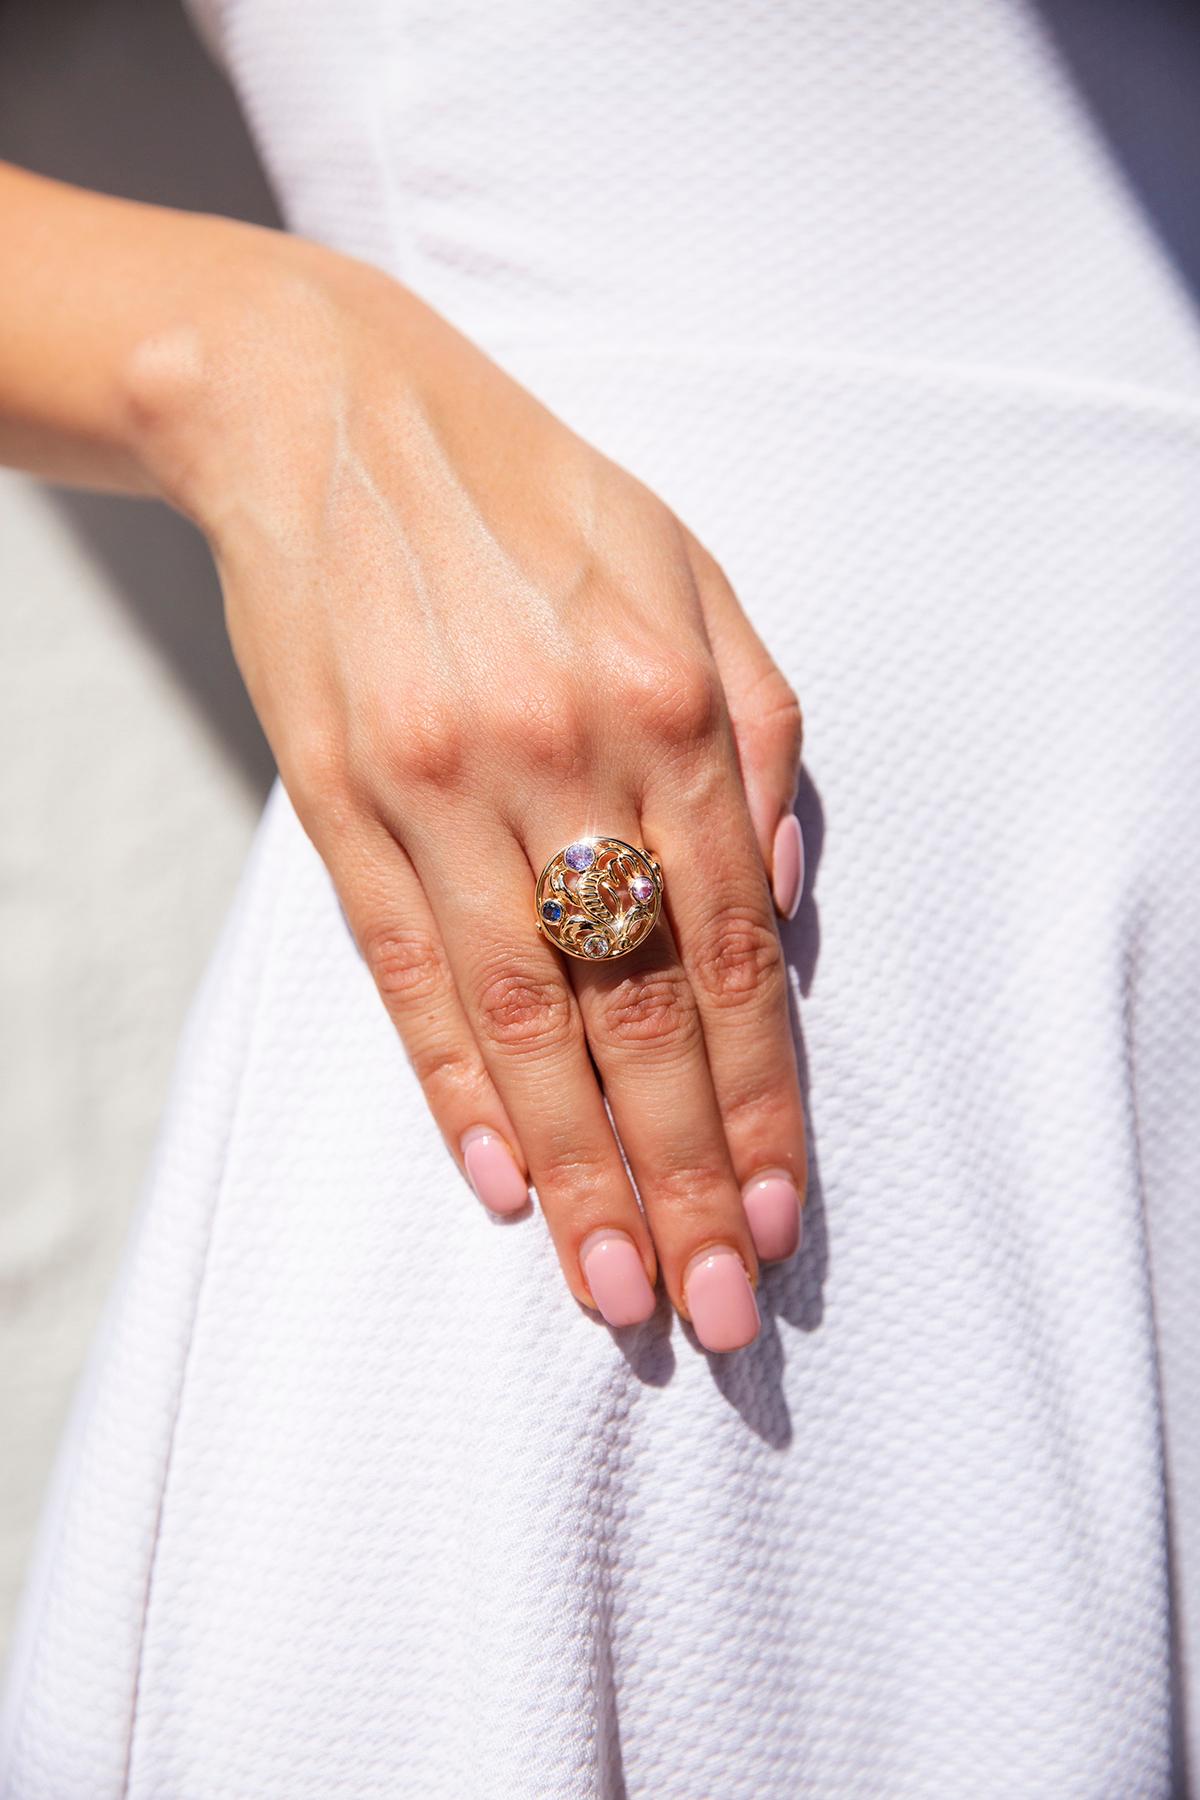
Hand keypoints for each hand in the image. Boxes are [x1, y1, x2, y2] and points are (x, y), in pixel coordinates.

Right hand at [130, 236, 807, 1351]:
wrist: (332, 415)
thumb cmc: (535, 500)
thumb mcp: (694, 575)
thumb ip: (765, 733)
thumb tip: (785, 896)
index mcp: (667, 701)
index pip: (733, 949)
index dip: (762, 1097)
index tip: (781, 1215)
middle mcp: (557, 755)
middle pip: (635, 1008)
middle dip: (684, 1171)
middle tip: (709, 1305)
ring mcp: (437, 784)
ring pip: (523, 1013)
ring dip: (577, 1163)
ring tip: (612, 1282)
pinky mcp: (339, 800)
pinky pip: (400, 966)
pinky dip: (452, 1080)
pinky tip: (497, 1176)